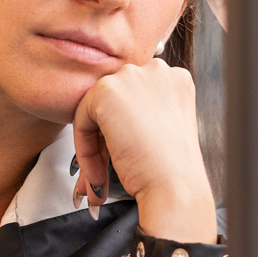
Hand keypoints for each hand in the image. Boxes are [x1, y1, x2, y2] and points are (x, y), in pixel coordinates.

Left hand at [72, 59, 216, 243]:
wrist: (175, 187)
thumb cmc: (173, 170)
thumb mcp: (163, 131)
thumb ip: (141, 116)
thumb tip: (109, 126)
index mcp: (175, 79)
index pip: (135, 99)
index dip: (124, 132)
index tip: (119, 161)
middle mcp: (157, 70)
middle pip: (115, 102)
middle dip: (104, 141)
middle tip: (101, 176)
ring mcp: (132, 76)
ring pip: (96, 109)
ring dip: (94, 148)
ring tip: (98, 181)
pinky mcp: (106, 90)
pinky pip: (81, 118)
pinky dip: (84, 150)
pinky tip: (98, 173)